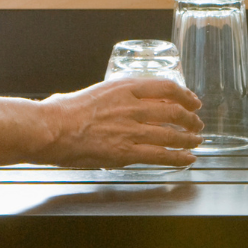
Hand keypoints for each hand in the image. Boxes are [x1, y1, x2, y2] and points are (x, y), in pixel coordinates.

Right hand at [35, 77, 203, 168]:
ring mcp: (131, 130)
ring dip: (188, 139)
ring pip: (171, 134)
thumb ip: (114, 97)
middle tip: (196, 124)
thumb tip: (119, 102)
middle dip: (190, 119)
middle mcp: (132, 106)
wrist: (51, 128)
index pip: (166, 87)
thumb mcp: (96, 92)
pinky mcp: (126, 152)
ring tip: (196, 142)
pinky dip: (178, 157)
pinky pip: (160, 155)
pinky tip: (187, 159)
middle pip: (174, 111)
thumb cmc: (64, 111)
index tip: (192, 100)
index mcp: (124, 87)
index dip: (185, 95)